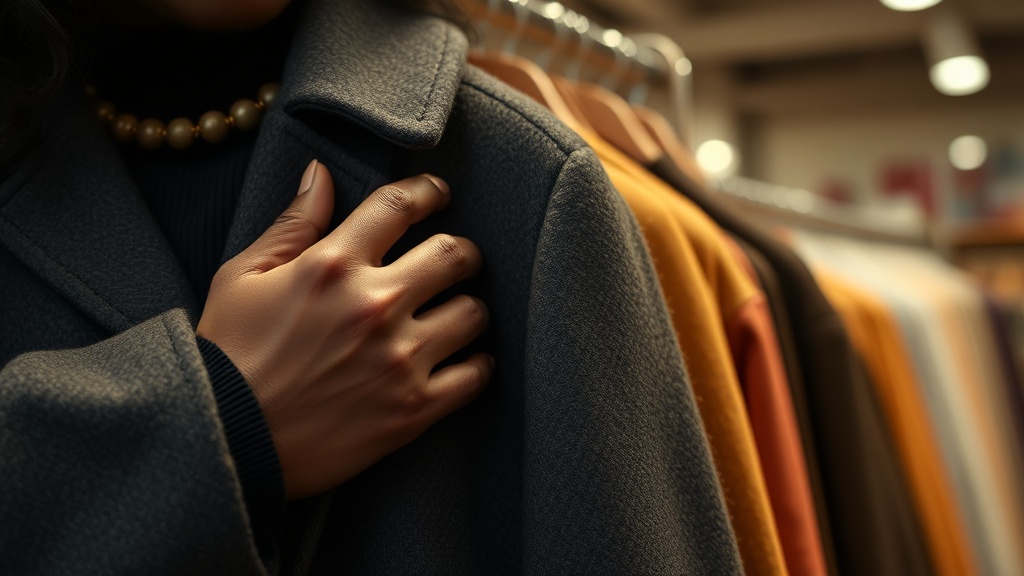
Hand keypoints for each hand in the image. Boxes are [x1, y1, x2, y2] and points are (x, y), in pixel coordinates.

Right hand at [197, 160, 492, 499]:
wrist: (224, 443)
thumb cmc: (227, 357)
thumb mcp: (242, 278)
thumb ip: (292, 224)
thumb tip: (320, 173)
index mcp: (333, 265)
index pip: (400, 205)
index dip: (427, 191)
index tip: (438, 195)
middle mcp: (375, 305)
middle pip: (455, 254)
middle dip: (461, 252)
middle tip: (455, 260)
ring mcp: (399, 359)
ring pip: (473, 313)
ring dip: (468, 308)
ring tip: (456, 313)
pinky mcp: (413, 409)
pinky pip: (475, 375)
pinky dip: (477, 365)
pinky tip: (465, 361)